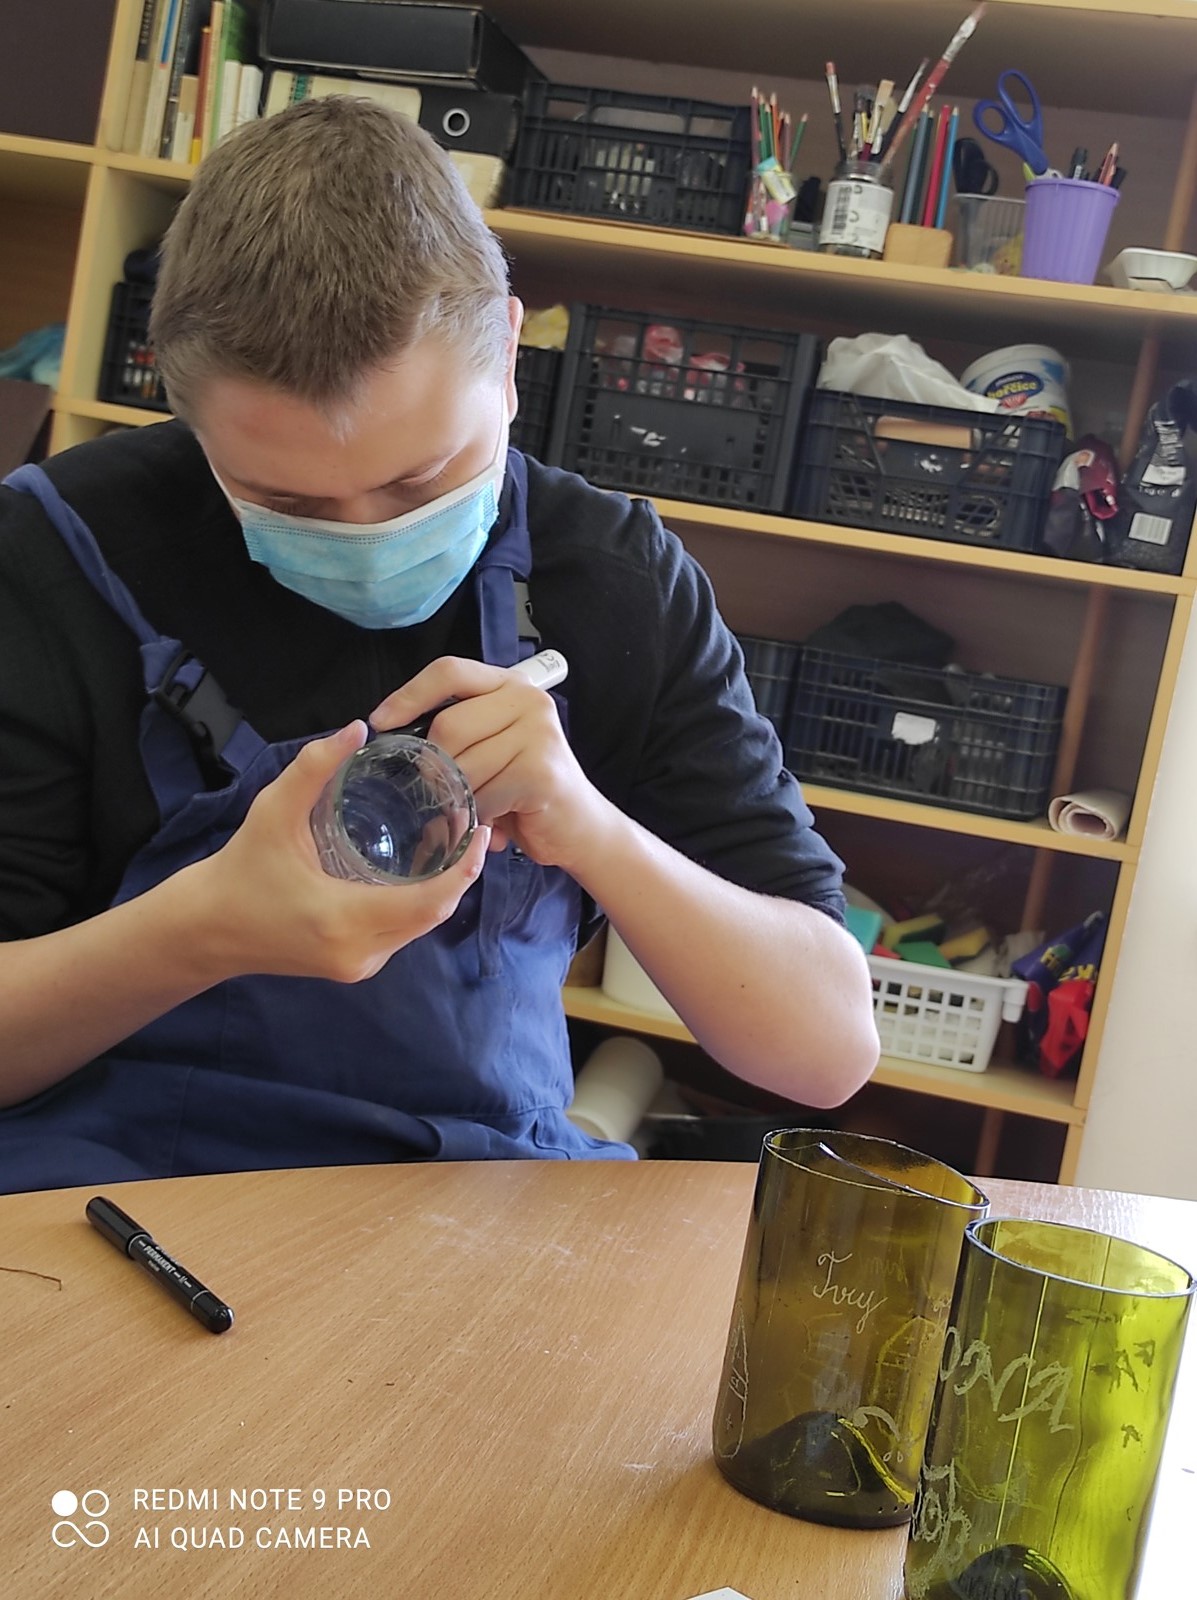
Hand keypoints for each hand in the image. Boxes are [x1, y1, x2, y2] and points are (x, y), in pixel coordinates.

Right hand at [185, 721, 489, 984]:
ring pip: (420, 928)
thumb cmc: (240, 870)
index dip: (463, 871)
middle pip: (433, 915)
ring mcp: (359, 965)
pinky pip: (402, 934)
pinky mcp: (355, 966)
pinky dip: (419, 904)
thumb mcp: (273, 812)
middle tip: (471, 830)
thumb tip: (358, 728)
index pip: (429, 902)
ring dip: (441, 891)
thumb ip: (315, 768)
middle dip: (459, 876)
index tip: (481, 832)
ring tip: (453, 844)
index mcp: (344, 919)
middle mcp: (360, 952)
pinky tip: (422, 871)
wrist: (206, 929)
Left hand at [370, 657, 616, 873]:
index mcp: (510, 686)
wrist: (578, 827)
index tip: (381, 721)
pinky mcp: (541, 771)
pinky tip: (493, 820)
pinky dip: (478, 816)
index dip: (408, 695)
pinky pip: (483, 795)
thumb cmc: (523, 788)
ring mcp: (538, 734)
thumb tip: (389, 732)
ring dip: (458, 797)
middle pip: (448, 725)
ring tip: (475, 807)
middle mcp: (528, 701)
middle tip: (444, 790)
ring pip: (462, 765)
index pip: (449, 672)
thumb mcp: (490, 745)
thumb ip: (456, 729)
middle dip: (436, 765)